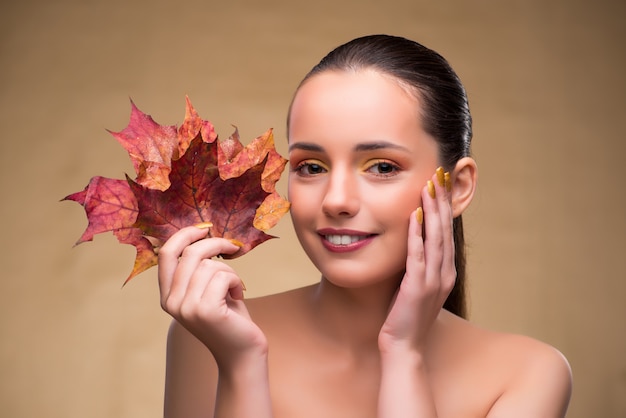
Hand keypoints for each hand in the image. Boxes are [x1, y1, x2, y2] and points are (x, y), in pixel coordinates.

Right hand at [158, 226, 267, 366]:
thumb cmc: (229, 317)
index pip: (166, 253)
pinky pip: (224, 276)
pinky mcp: (205, 310)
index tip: (205, 228)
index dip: (185, 234)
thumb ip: (198, 268)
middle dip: (217, 245)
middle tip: (234, 248)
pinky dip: (237, 281)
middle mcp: (171, 302)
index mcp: (167, 296)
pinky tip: (238, 296)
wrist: (242, 352)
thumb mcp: (208, 289)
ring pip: (211, 265)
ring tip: (235, 288)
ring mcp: (186, 307)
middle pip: (191, 253)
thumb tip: (203, 235)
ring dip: (230, 271)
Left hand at [378, 168, 455, 354]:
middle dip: (442, 201)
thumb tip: (414, 243)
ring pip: (435, 239)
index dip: (444, 208)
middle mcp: (444, 273)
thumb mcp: (418, 287)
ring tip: (429, 187)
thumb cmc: (407, 317)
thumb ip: (420, 266)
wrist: (404, 347)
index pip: (446, 233)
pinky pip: (418, 256)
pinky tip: (414, 217)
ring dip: (432, 212)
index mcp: (445, 272)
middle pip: (444, 230)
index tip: (441, 184)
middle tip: (440, 175)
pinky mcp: (417, 288)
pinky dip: (416, 235)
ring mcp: (433, 281)